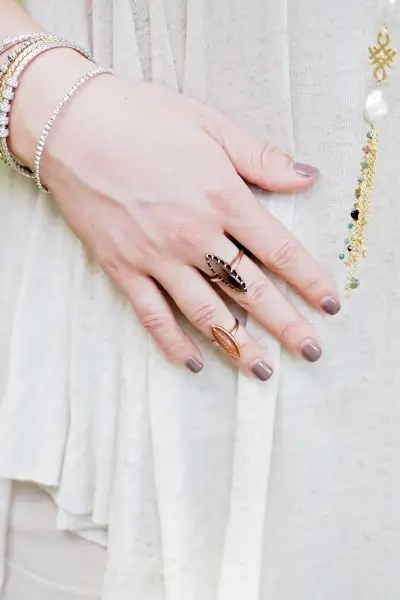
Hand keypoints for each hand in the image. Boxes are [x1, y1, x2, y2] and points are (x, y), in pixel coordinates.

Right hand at [11, 59, 339, 379]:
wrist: (72, 125)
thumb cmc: (141, 118)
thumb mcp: (210, 124)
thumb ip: (260, 157)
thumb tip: (307, 177)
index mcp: (222, 198)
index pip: (279, 251)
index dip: (309, 281)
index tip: (329, 305)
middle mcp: (194, 235)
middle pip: (250, 290)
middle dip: (285, 324)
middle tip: (310, 351)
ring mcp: (157, 257)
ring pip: (207, 312)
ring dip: (238, 344)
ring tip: (262, 370)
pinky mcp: (123, 268)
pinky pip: (152, 315)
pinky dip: (173, 343)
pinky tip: (194, 362)